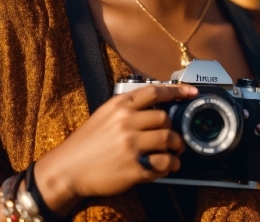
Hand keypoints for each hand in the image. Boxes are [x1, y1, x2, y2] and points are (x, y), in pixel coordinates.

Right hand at [34, 84, 197, 214]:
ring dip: (176, 147)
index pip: (155, 92)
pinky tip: (166, 167)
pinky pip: (163, 164)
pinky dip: (170, 166)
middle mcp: (126, 122)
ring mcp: (130, 145)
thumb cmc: (87, 142)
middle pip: (165, 118)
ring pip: (168, 140)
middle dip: (173, 128)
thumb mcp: (104, 114)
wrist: (68, 168)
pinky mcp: (134, 168)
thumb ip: (128, 108)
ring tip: (174, 153)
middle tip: (173, 136)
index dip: (177, 91)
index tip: (191, 92)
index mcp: (119, 105)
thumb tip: (156, 106)